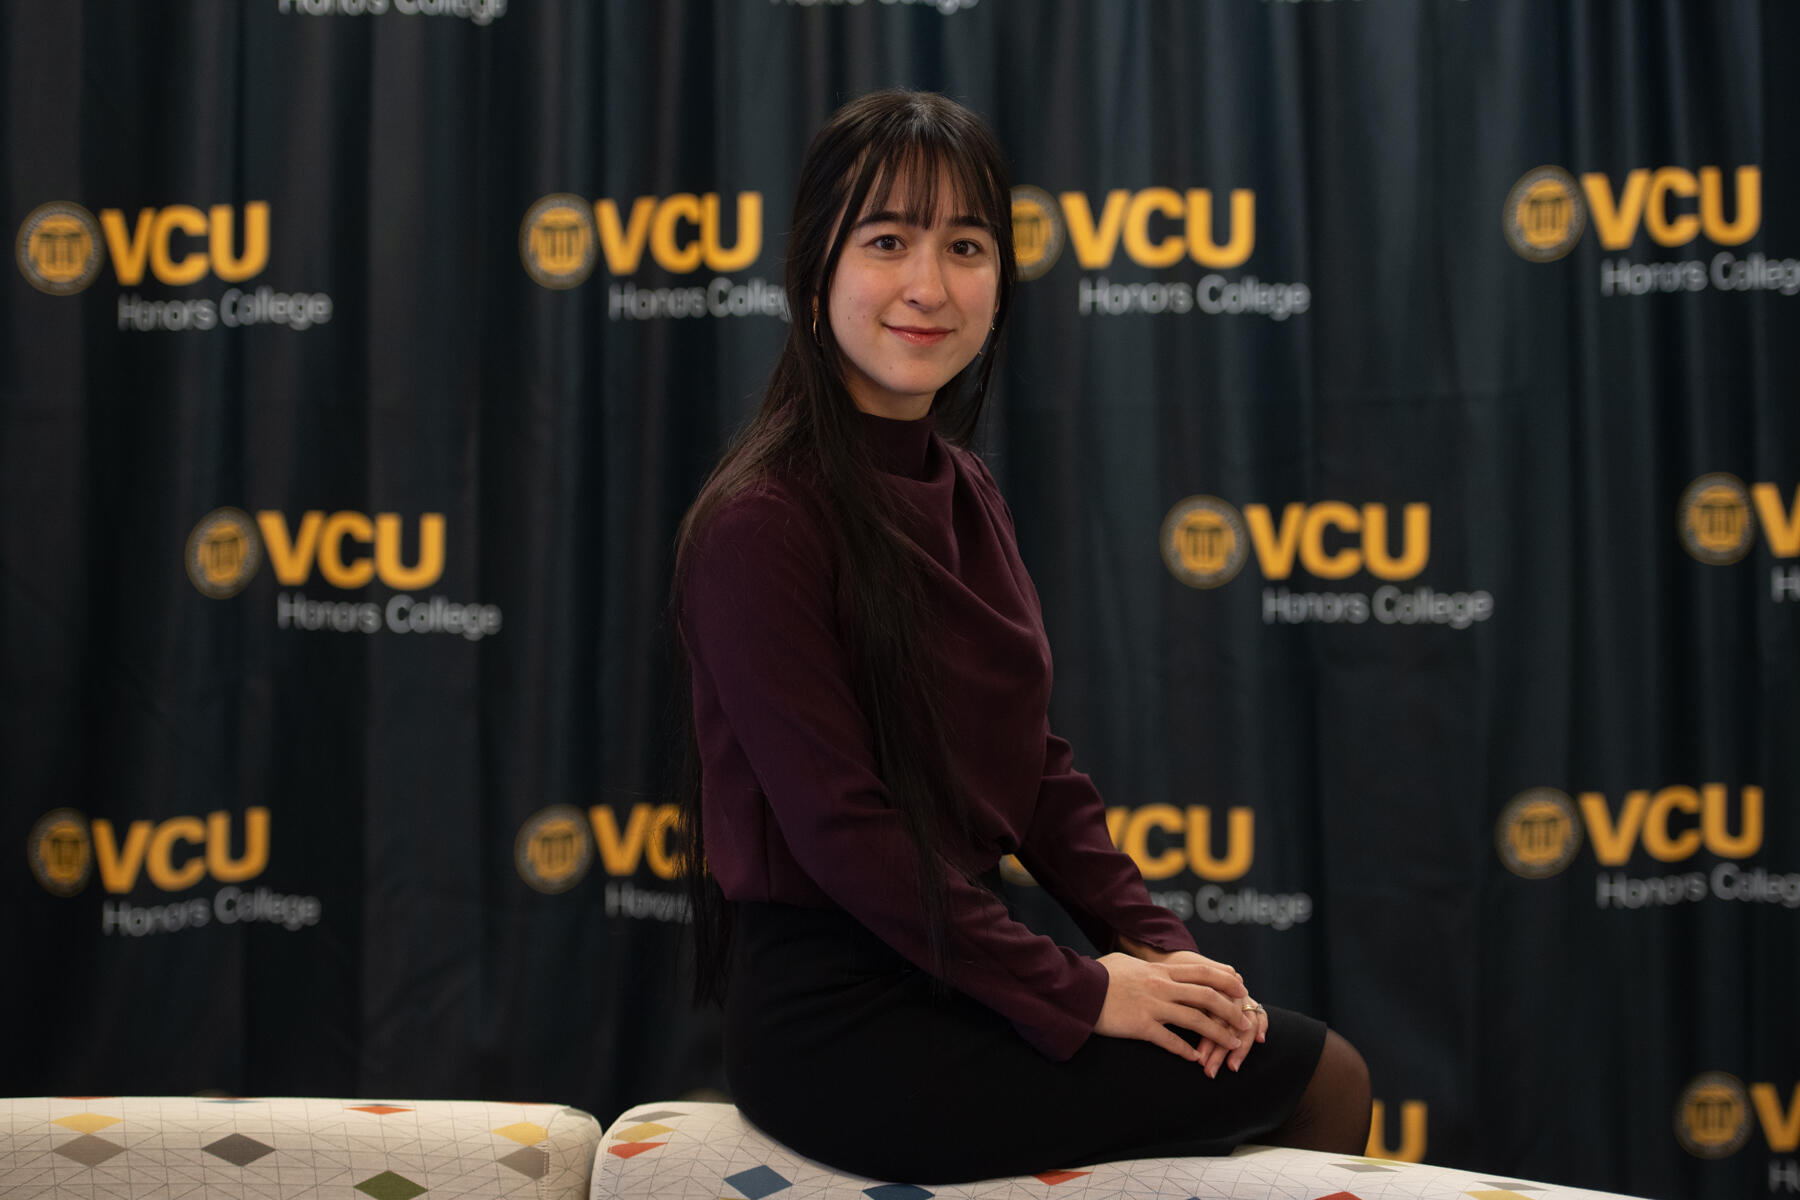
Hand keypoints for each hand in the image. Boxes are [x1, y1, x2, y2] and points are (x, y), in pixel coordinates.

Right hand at [1094, 952, 1257, 1074]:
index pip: (1201, 972)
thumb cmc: (1098, 975)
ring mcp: (1152, 1006)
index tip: (1241, 988)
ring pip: (1195, 1020)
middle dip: (1230, 1009)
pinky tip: (1197, 1060)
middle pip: (1205, 996)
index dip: (1225, 980)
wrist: (1077, 989)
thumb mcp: (1125, 962)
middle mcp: (1160, 986)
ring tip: (1233, 1044)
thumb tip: (1153, 968)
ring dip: (1218, 1033)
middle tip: (1245, 1022)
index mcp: (1159, 970)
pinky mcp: (1141, 1026)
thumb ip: (1144, 966)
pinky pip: (1170, 1041)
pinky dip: (1186, 1051)